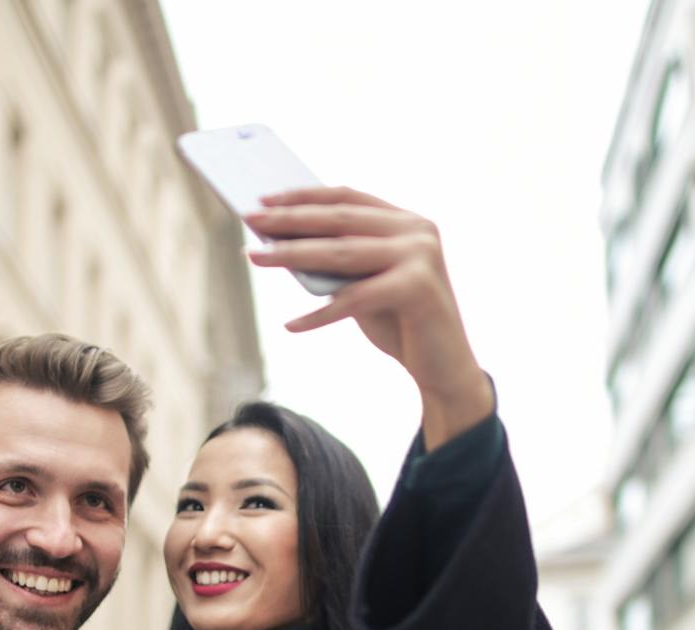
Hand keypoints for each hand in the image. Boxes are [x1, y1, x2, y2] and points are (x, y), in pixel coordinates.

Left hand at [244, 188, 493, 447]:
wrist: (445, 369)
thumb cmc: (400, 324)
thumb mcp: (364, 285)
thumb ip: (336, 262)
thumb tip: (278, 244)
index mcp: (406, 220)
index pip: (347, 197)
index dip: (303, 196)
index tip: (263, 198)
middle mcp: (417, 230)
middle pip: (339, 219)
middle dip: (289, 219)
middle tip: (249, 219)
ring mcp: (421, 256)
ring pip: (341, 252)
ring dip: (292, 255)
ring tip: (255, 257)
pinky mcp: (418, 288)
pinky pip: (354, 298)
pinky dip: (320, 315)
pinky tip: (291, 324)